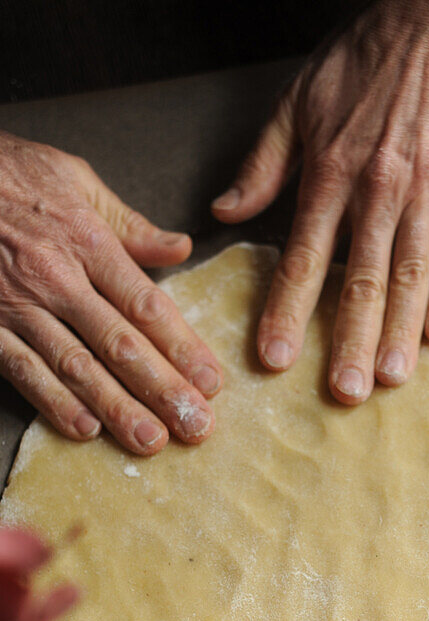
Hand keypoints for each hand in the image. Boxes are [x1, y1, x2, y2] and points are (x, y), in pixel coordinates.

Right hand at [0, 133, 222, 452]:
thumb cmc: (7, 174)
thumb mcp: (74, 179)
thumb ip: (129, 223)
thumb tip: (181, 247)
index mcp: (87, 242)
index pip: (146, 304)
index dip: (182, 347)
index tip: (210, 381)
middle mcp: (57, 278)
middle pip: (120, 343)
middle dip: (162, 389)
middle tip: (194, 426)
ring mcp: (18, 305)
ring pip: (76, 365)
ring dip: (117, 407)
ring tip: (150, 440)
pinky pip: (22, 368)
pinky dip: (52, 401)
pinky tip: (84, 428)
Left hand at [212, 0, 428, 403]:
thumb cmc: (362, 58)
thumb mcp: (297, 101)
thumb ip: (263, 164)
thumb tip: (225, 211)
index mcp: (329, 173)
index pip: (303, 259)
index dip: (289, 312)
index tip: (276, 358)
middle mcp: (377, 190)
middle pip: (361, 281)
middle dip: (352, 342)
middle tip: (346, 392)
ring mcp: (426, 190)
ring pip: (412, 273)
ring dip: (401, 331)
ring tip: (393, 377)